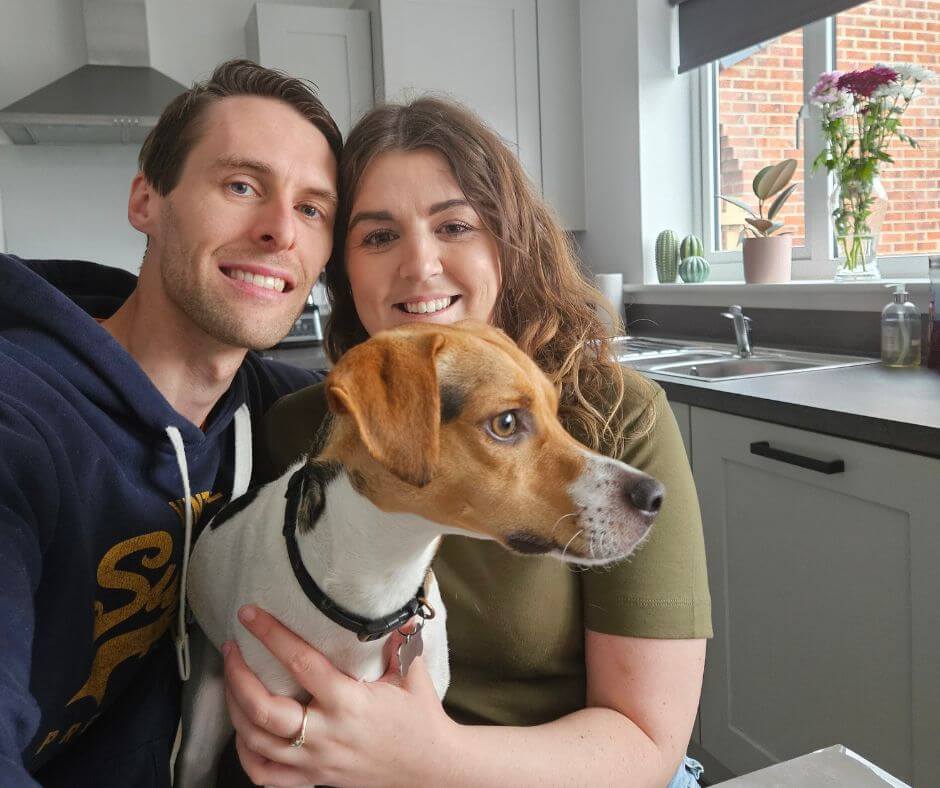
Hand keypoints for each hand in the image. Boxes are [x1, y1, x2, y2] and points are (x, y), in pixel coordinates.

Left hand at [222, 605, 455, 786]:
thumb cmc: (421, 719)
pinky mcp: (314, 779)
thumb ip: (399, 638)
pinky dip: (246, 752)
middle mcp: (327, 734)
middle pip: (263, 710)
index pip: (300, 663)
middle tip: (232, 649)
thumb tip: (396, 605)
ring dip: (235, 708)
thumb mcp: (413, 673)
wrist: (432, 769)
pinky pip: (265, 775)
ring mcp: (316, 762)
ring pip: (256, 741)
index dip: (271, 635)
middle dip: (237, 676)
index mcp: (349, 702)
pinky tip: (243, 729)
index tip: (250, 615)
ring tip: (231, 680)